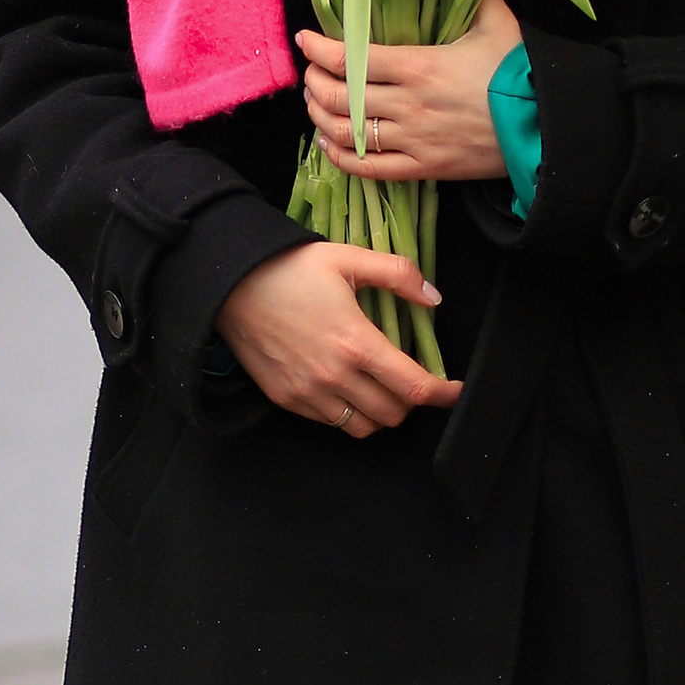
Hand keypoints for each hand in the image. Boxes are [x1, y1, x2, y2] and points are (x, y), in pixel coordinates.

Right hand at [214, 242, 461, 433]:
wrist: (229, 284)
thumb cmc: (289, 268)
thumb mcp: (348, 258)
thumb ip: (398, 274)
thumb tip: (433, 298)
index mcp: (356, 342)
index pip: (414, 387)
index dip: (443, 394)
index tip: (454, 390)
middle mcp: (334, 376)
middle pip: (394, 414)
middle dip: (412, 401)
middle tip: (411, 380)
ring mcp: (308, 393)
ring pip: (364, 427)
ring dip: (382, 412)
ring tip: (382, 388)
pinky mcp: (286, 399)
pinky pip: (332, 423)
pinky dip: (349, 414)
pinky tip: (348, 388)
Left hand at [298, 0, 522, 182]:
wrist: (544, 127)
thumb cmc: (518, 73)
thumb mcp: (498, 22)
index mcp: (419, 65)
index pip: (351, 58)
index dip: (319, 49)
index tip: (305, 39)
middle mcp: (408, 105)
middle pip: (339, 96)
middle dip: (314, 82)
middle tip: (310, 72)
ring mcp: (413, 140)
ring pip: (347, 132)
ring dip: (320, 117)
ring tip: (314, 103)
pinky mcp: (422, 168)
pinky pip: (369, 169)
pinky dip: (341, 157)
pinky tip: (329, 145)